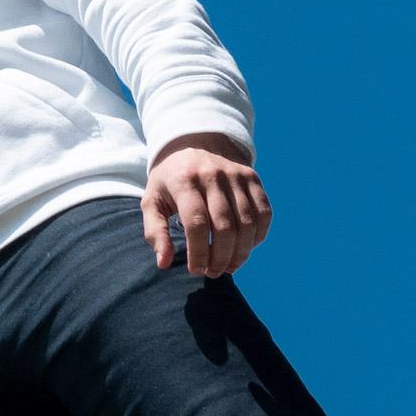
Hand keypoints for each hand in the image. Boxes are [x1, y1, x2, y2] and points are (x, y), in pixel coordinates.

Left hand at [143, 131, 270, 278]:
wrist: (194, 143)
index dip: (199, 252)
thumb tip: (163, 263)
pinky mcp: (253, 178)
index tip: (196, 270)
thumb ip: (155, 231)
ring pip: (247, 223)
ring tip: (228, 266)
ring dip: (240, 252)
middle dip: (221, 257)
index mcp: (184, 181)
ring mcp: (236, 176)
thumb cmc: (170, 180)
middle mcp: (213, 176)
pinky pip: (264, 213)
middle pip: (225, 227)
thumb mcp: (152, 200)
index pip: (196, 223)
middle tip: (213, 272)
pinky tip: (244, 248)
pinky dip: (258, 236)